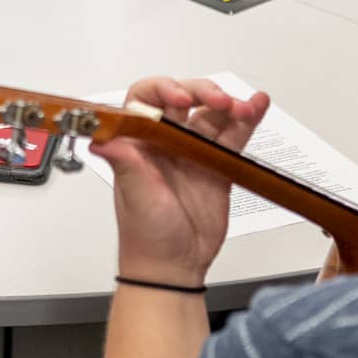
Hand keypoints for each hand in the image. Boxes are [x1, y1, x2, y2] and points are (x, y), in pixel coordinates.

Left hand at [92, 75, 268, 287]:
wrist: (173, 266)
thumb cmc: (145, 235)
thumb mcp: (133, 195)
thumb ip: (124, 163)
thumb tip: (101, 138)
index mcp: (139, 142)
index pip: (147, 99)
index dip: (165, 90)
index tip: (182, 101)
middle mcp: (166, 141)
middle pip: (185, 98)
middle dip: (203, 92)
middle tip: (220, 101)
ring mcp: (194, 151)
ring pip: (213, 114)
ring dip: (230, 103)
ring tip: (244, 106)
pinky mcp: (218, 165)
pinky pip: (233, 135)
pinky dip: (246, 119)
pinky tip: (257, 106)